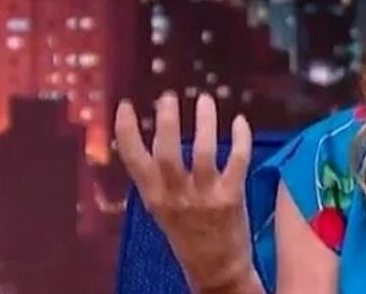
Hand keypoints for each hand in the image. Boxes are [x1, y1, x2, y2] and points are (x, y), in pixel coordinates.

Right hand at [115, 91, 261, 292]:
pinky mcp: (232, 197)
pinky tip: (239, 121)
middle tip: (169, 95)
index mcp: (153, 197)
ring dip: (205, 121)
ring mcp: (205, 196)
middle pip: (168, 151)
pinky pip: (237, 160)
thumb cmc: (188, 236)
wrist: (216, 270)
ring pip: (204, 151)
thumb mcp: (163, 210)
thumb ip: (159, 179)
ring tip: (205, 99)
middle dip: (167, 120)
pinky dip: (240, 138)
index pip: (132, 159)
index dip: (126, 130)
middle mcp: (176, 196)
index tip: (125, 105)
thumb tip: (158, 138)